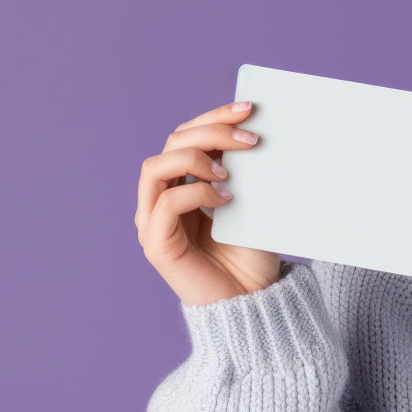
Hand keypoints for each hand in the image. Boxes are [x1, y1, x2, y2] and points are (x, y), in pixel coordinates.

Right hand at [136, 101, 280, 305]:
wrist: (256, 304)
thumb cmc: (254, 255)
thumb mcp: (252, 202)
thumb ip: (244, 170)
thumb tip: (254, 128)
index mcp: (182, 185)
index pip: (186, 136)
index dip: (214, 117)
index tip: (248, 107)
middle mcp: (161, 201)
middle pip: (171, 143)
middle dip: (210, 131)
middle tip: (249, 137)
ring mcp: (154, 223)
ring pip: (156, 166)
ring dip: (195, 158)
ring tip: (230, 171)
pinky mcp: (157, 245)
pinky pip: (165, 204)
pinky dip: (195, 193)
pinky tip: (226, 198)